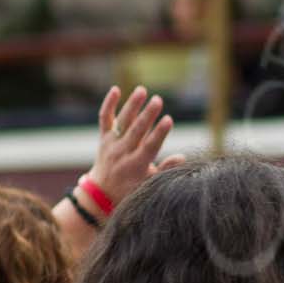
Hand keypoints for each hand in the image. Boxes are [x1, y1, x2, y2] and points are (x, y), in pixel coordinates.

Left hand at [88, 85, 181, 204]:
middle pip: (136, 131)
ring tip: (142, 90)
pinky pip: (105, 118)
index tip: (169, 119)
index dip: (159, 133)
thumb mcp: (150, 184)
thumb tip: (182, 157)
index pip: (149, 146)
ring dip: (132, 105)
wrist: (101, 193)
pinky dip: (109, 104)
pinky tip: (117, 89)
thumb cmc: (131, 189)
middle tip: (158, 100)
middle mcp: (122, 153)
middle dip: (147, 115)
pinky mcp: (104, 137)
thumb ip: (165, 169)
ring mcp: (111, 144)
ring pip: (122, 122)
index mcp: (136, 165)